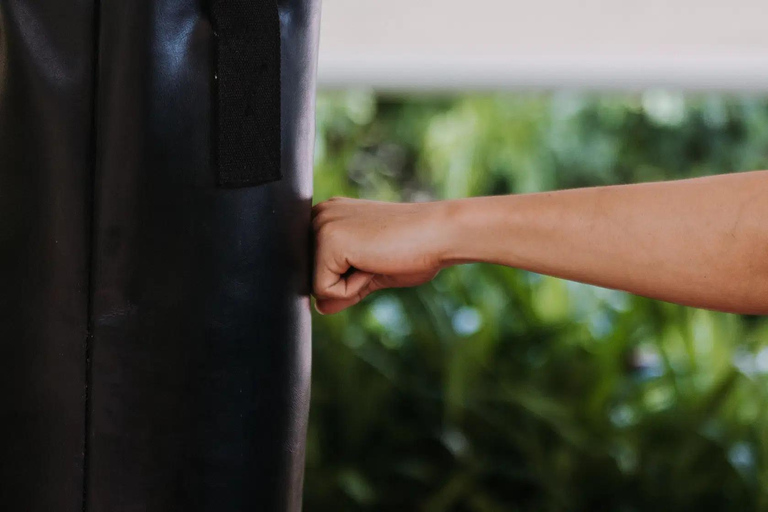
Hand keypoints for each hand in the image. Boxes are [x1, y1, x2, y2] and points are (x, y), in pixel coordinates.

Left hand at [312, 197, 448, 313]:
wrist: (439, 234)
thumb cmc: (415, 248)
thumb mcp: (372, 272)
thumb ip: (344, 287)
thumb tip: (320, 308)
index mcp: (330, 215)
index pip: (318, 269)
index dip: (348, 277)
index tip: (376, 255)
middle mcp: (320, 215)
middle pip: (313, 278)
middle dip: (347, 281)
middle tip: (379, 258)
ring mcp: (321, 225)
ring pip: (317, 287)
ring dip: (351, 285)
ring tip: (377, 258)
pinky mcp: (327, 241)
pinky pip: (325, 291)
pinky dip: (353, 288)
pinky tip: (374, 262)